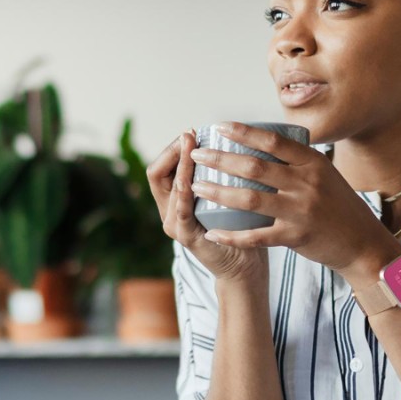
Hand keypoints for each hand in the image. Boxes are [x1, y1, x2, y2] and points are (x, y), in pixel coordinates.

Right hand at [146, 130, 267, 283]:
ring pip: (169, 188)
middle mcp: (168, 212)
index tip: (191, 132)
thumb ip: (220, 175)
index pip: (161, 167)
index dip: (172, 148)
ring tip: (190, 147)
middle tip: (190, 135)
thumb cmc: (239, 228)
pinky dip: (183, 192)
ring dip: (180, 165)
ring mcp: (174, 225)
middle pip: (157, 173)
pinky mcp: (186, 238)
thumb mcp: (225, 196)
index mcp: (174, 200)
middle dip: (173, 151)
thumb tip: (235, 139)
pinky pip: (181, 211)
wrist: (243, 266)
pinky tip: (189, 179)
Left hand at [185, 122, 400, 277]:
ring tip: (196, 187)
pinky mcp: (296, 236)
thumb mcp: (324, 174)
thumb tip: (264, 141)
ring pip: (250, 198)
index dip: (244, 132)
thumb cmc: (339, 206)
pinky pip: (256, 236)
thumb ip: (298, 161)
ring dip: (219, 192)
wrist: (362, 243)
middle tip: (197, 155)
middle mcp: (306, 183)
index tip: (220, 127)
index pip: (273, 142)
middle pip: (255, 167)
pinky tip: (213, 233)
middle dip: (221, 159)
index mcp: (313, 163)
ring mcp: (301, 210)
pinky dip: (232, 235)